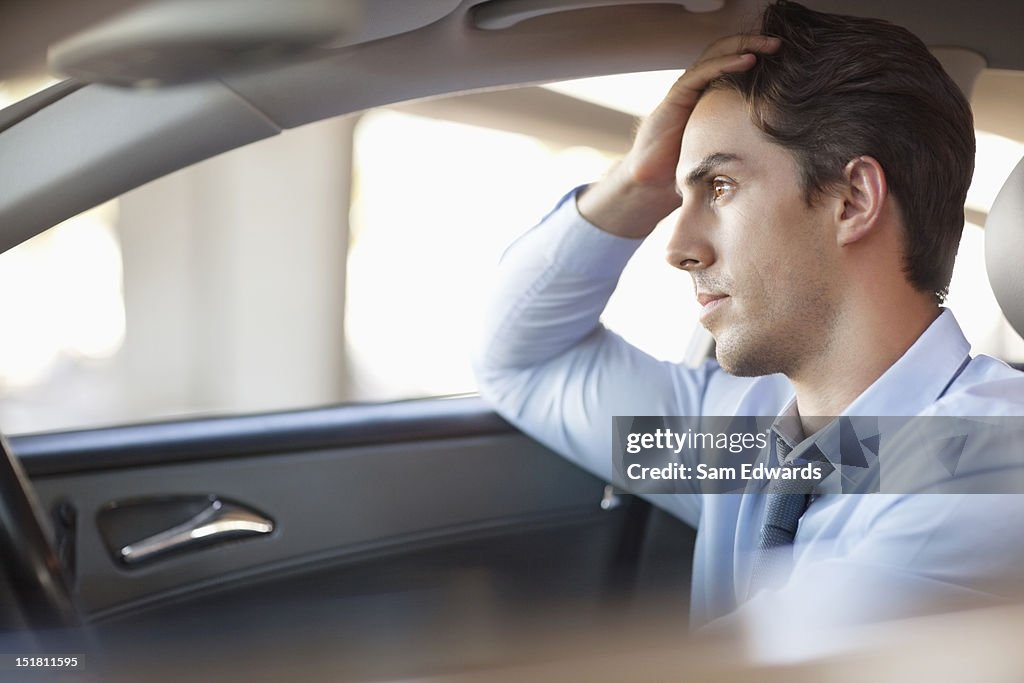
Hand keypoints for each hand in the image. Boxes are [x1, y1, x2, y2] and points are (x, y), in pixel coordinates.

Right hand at [578, 34, 780, 237]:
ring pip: (714, 55)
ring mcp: (685, 91)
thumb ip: (745, 144)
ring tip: (770, 45)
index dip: (757, 55)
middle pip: (725, 52)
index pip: (733, 64)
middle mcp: (697, 89)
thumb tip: (782, 154)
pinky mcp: (676, 98)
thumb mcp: (725, 153)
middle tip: (780, 43)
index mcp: (709, 98)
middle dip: (754, 43)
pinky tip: (748, 61)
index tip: (788, 57)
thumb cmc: (686, 173)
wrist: (653, 186)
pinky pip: (701, 73)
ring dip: (743, 45)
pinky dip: (725, 63)